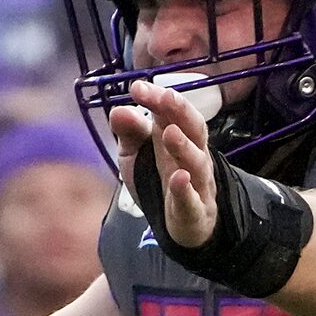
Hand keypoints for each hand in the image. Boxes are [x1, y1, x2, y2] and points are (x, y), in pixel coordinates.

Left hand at [113, 78, 219, 248]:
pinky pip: (192, 200)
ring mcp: (197, 184)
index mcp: (176, 136)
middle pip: (194, 129)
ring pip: (197, 162)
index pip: (172, 112)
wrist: (181, 227)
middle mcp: (191, 156)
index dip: (157, 99)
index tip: (137, 88)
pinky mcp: (195, 212)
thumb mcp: (135, 154)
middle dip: (180, 111)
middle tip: (166, 96)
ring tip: (170, 133)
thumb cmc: (157, 181)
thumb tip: (119, 110)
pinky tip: (179, 178)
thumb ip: (129, 132)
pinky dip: (186, 190)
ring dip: (184, 147)